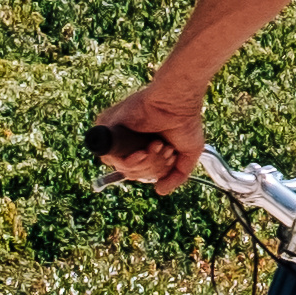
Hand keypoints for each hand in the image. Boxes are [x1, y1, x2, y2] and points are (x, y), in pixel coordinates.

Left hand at [85, 88, 205, 191]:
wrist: (178, 103)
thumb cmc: (185, 122)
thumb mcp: (188, 154)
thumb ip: (177, 175)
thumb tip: (160, 190)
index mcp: (140, 148)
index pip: (138, 173)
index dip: (154, 171)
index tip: (169, 155)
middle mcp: (125, 143)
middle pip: (130, 174)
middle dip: (153, 167)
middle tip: (165, 149)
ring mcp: (115, 136)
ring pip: (123, 169)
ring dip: (146, 163)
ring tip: (159, 145)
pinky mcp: (107, 128)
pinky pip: (113, 158)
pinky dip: (132, 160)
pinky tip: (145, 150)